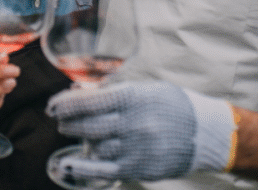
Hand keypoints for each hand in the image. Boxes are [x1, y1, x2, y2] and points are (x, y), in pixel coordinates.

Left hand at [47, 80, 208, 180]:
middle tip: (60, 119)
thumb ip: (114, 89)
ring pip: (95, 145)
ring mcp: (135, 147)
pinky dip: (83, 167)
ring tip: (77, 134)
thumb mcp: (145, 88)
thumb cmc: (172, 105)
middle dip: (68, 121)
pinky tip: (68, 163)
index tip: (53, 105)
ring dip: (80, 139)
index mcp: (134, 97)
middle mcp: (133, 122)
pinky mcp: (138, 167)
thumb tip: (80, 91)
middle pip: (88, 124)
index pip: (90, 101)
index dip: (66, 103)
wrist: (204, 132)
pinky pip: (104, 169)